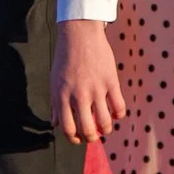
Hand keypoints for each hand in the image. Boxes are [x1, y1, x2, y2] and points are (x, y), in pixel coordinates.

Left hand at [52, 19, 125, 142]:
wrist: (79, 34)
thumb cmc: (65, 58)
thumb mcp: (55, 82)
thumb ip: (55, 105)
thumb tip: (55, 124)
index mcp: (62, 97)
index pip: (68, 129)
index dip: (74, 139)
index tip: (78, 138)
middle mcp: (78, 96)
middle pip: (87, 130)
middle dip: (91, 138)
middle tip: (93, 135)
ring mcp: (96, 89)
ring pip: (105, 123)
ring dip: (106, 130)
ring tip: (105, 127)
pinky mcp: (111, 81)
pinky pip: (119, 107)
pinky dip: (119, 115)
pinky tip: (115, 113)